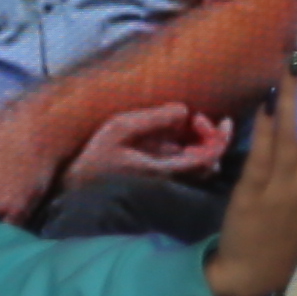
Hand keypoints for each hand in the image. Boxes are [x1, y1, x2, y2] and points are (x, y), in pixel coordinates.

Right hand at [67, 98, 232, 189]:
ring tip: (189, 124)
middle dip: (212, 139)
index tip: (216, 119)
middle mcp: (171, 180)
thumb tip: (184, 110)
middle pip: (211, 164)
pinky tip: (179, 134)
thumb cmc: (96, 156)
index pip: (208, 159)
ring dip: (203, 143)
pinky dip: (192, 149)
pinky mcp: (160, 179)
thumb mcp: (120, 129)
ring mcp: (167, 181)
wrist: (77, 185)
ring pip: (202, 168)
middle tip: (197, 119)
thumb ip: (153, 119)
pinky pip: (188, 168)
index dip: (219, 138)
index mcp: (165, 171)